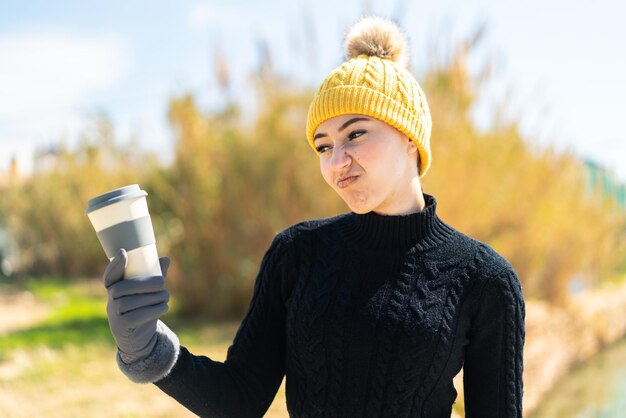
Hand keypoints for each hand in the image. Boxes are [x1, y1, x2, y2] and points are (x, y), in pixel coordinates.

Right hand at [103, 248, 170, 363]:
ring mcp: (115, 314)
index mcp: (115, 288)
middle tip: (163, 282)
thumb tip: (166, 259)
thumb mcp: (146, 293)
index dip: (115, 265)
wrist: (137, 336)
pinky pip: (137, 316)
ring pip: (133, 302)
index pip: (110, 275)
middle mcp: (111, 300)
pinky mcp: (123, 326)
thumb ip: (154, 277)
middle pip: (124, 288)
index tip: (123, 252)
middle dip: (146, 283)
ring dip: (154, 297)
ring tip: (166, 296)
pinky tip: (164, 307)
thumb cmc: (142, 308)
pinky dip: (154, 310)